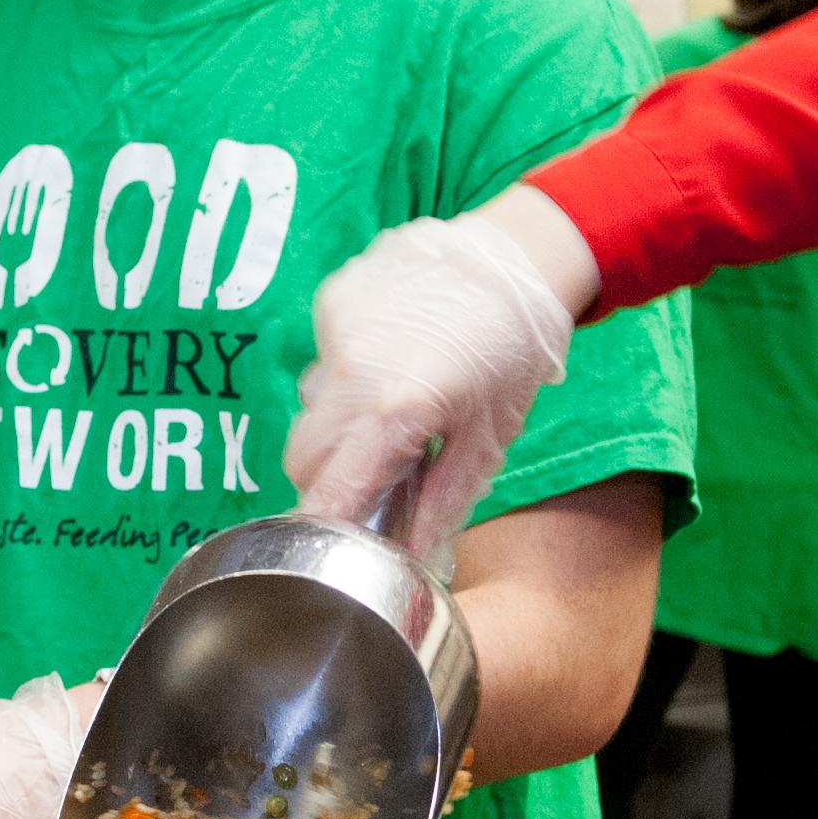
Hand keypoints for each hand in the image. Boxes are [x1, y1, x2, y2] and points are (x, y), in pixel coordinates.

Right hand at [283, 191, 590, 556]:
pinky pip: (323, 358)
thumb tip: (415, 559)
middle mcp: (350, 370)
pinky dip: (349, 374)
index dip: (322, 526)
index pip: (326, 491)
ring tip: (391, 414)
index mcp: (392, 412)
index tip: (331, 544)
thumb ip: (444, 503)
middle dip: (327, 479)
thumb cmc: (511, 353)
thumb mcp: (488, 438)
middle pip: (302, 455)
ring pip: (309, 405)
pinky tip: (391, 363)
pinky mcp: (333, 298)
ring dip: (338, 426)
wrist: (516, 259)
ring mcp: (335, 329)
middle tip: (370, 480)